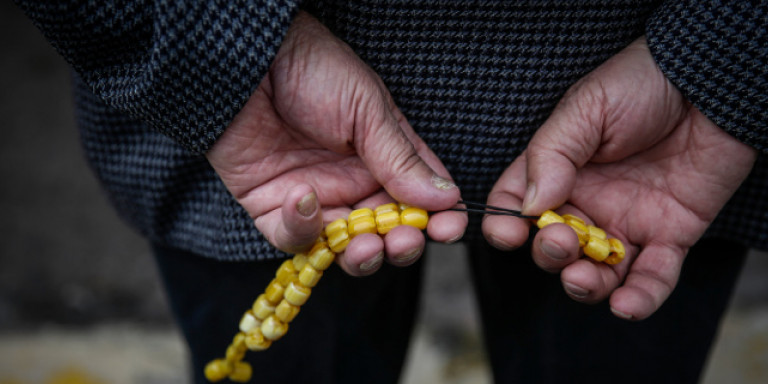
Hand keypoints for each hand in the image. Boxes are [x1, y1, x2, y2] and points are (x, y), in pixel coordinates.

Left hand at [206, 12, 465, 274]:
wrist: (248, 64)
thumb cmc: (313, 71)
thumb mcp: (367, 110)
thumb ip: (401, 159)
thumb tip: (446, 197)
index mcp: (385, 157)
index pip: (420, 198)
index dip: (438, 219)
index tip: (449, 229)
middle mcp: (353, 183)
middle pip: (386, 233)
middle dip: (400, 245)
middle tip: (403, 241)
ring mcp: (317, 198)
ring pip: (345, 249)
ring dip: (359, 254)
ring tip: (366, 245)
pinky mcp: (274, 209)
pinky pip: (295, 238)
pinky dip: (303, 229)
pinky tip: (306, 198)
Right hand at [483, 37, 756, 319]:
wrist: (709, 84)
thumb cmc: (641, 84)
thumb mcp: (585, 108)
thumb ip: (551, 155)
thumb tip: (529, 207)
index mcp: (556, 170)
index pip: (517, 206)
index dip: (506, 225)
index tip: (509, 235)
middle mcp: (586, 202)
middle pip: (553, 247)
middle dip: (550, 254)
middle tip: (561, 241)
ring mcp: (626, 222)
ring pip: (596, 272)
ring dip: (584, 286)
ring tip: (583, 279)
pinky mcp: (669, 235)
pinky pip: (652, 277)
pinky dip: (639, 299)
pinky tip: (626, 306)